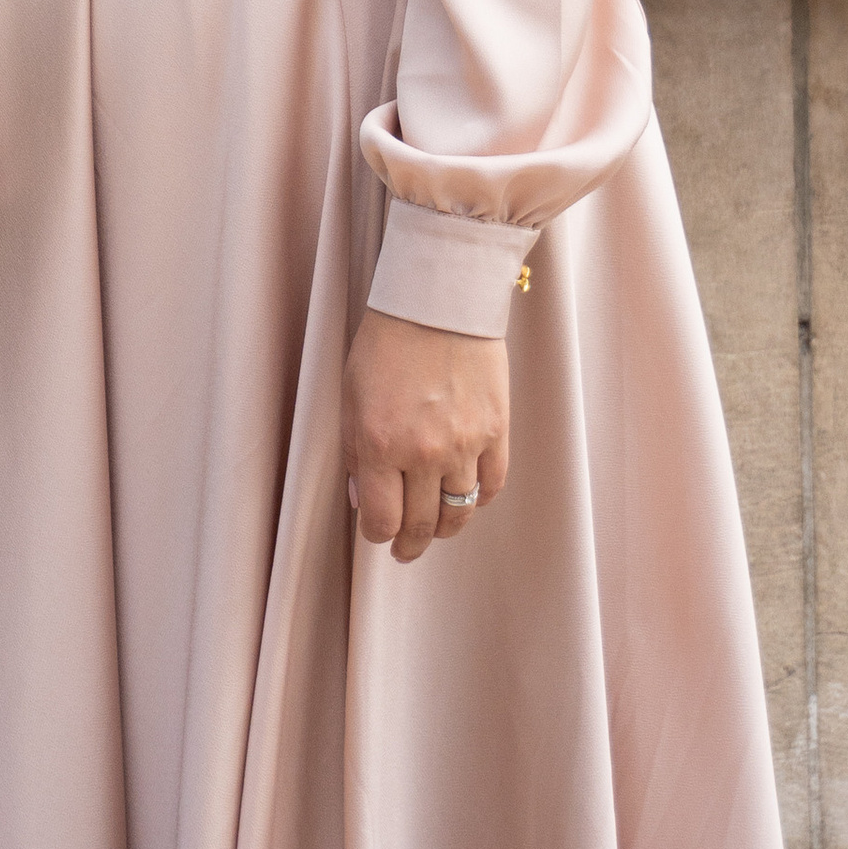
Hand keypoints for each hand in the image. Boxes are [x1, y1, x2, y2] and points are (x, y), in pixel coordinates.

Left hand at [343, 309, 509, 559]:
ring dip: (444, 528)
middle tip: (404, 549)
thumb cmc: (386, 340)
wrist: (439, 298)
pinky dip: (479, 499)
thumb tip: (363, 500)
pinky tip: (466, 498)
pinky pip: (491, 485)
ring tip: (435, 529)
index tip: (377, 534)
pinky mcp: (496, 431)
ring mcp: (464, 444)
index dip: (377, 535)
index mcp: (379, 443)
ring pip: (458, 514)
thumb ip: (353, 450)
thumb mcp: (351, 392)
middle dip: (409, 544)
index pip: (381, 521)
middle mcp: (423, 453)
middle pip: (421, 525)